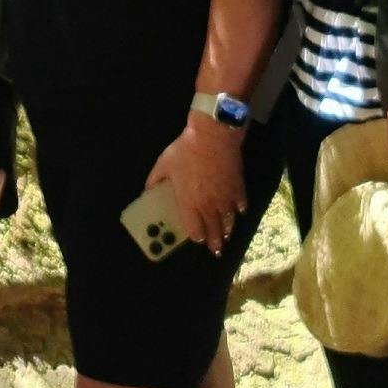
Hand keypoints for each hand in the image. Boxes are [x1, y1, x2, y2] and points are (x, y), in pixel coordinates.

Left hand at [146, 114, 247, 244]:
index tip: (197, 238)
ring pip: (228, 220)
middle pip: (213, 229)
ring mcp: (225, 198)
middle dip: (215, 242)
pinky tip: (239, 212)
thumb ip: (155, 180)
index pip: (194, 228)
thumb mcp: (163, 164)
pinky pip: (240, 204)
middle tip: (216, 251)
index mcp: (189, 202)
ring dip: (227, 230)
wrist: (213, 137)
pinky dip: (239, 210)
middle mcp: (208, 205)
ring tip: (226, 237)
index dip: (196, 236)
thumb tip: (147, 190)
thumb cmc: (185, 151)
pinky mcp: (238, 188)